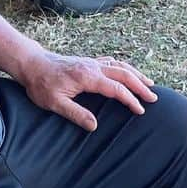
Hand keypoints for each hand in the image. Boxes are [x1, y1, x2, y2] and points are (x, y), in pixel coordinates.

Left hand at [17, 50, 157, 130]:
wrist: (31, 64)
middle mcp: (93, 66)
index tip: (141, 110)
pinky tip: (129, 73)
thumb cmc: (41, 85)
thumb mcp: (54, 103)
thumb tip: (95, 126)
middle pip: (124, 74)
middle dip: (140, 86)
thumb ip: (75, 114)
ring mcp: (91, 62)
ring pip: (120, 65)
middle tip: (154, 98)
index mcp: (87, 77)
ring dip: (136, 74)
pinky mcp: (88, 62)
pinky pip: (112, 62)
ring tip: (149, 84)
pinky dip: (125, 68)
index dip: (130, 100)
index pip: (116, 88)